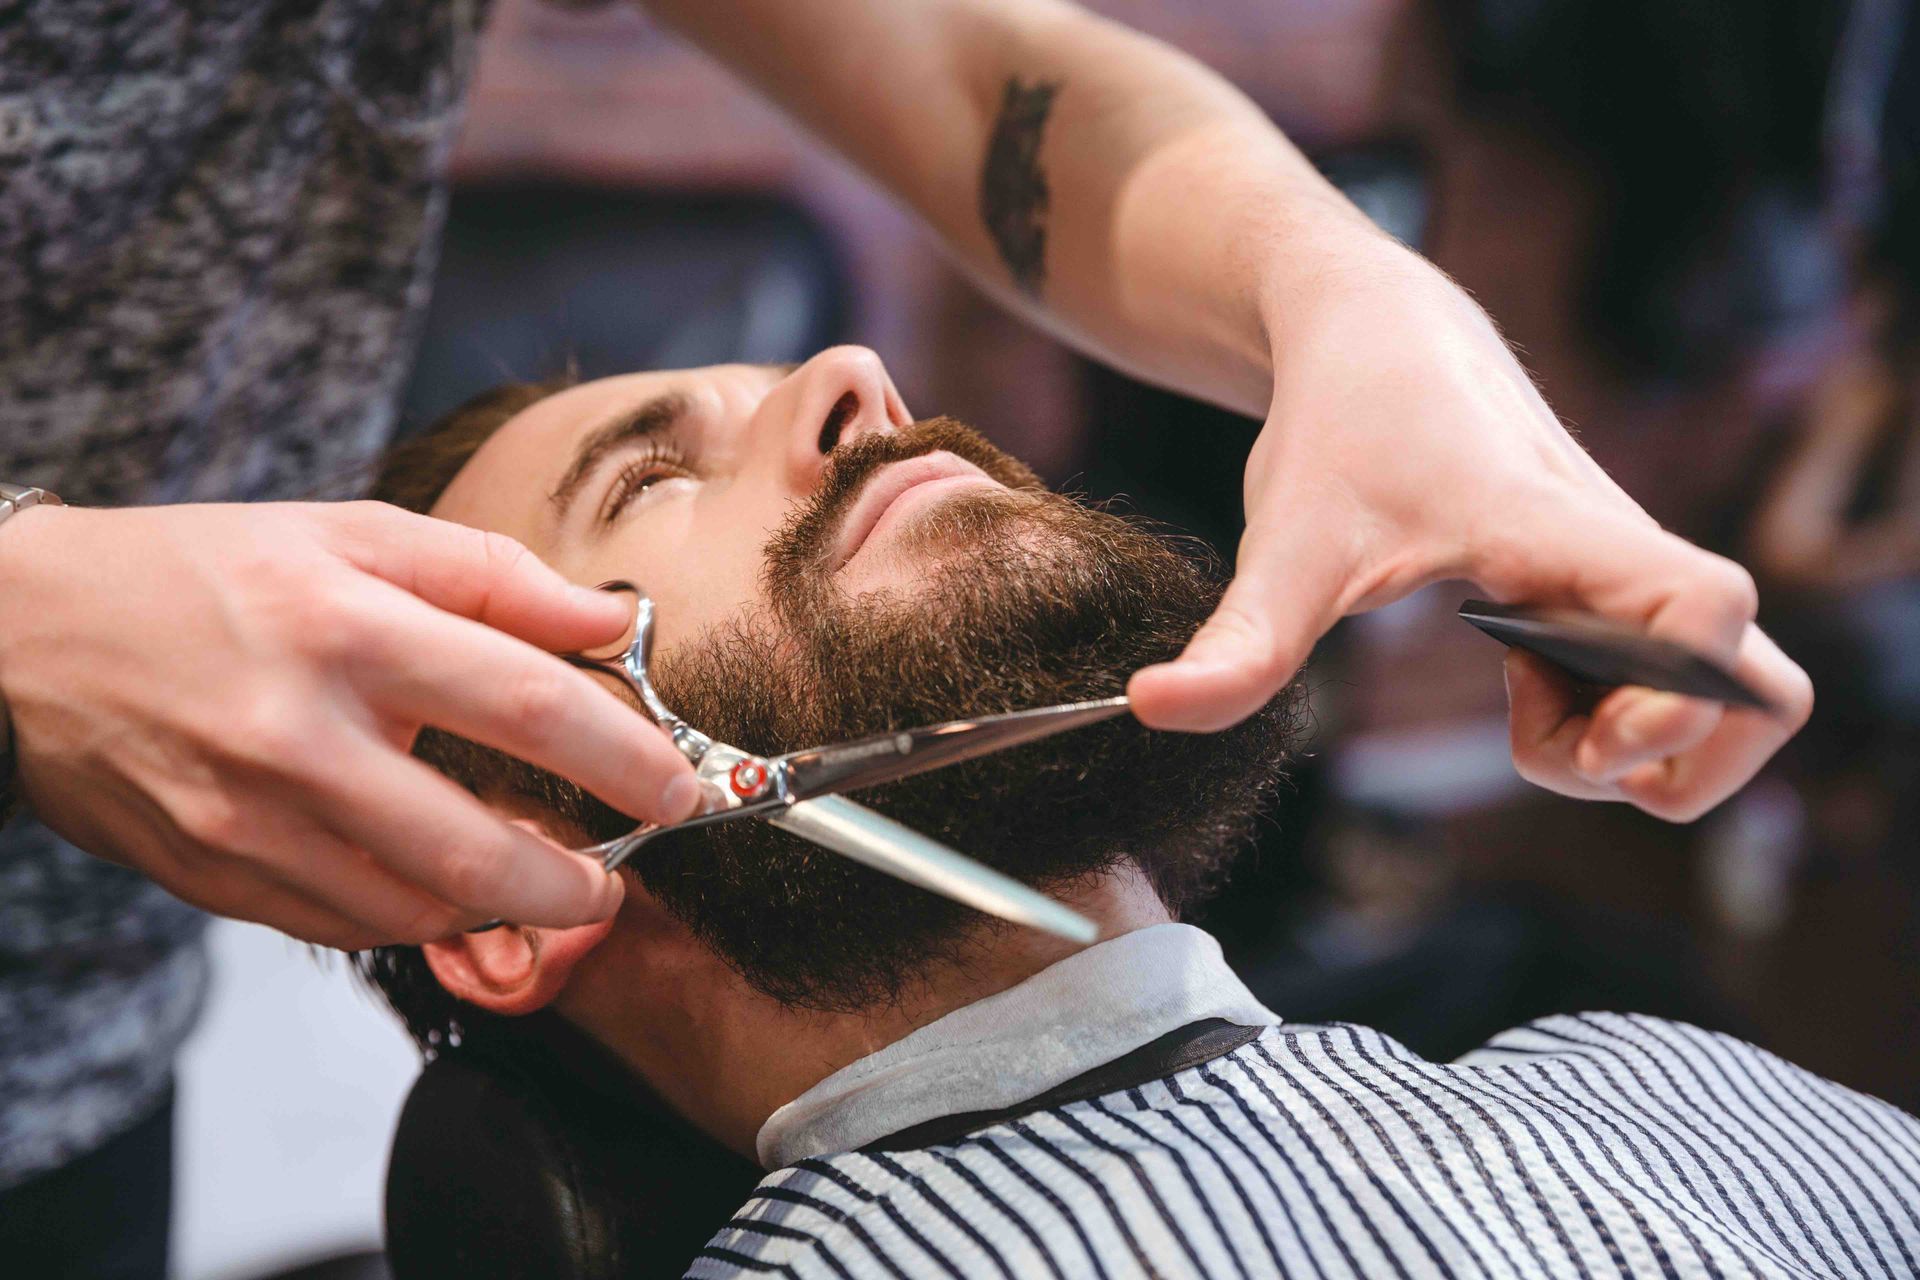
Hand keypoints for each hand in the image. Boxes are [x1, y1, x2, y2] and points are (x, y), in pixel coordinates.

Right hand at [0, 502, 699, 946]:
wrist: (26, 633)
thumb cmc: (206, 572)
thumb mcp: (350, 532)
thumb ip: (492, 576)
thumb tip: (611, 618)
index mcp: (345, 626)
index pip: (526, 705)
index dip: (625, 758)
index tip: (678, 789)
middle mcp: (296, 734)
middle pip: (478, 853)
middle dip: (576, 887)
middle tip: (616, 881)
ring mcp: (249, 821)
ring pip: (416, 911)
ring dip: (499, 911)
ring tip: (539, 880)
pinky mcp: (215, 877)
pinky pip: (346, 927)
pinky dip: (413, 916)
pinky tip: (437, 883)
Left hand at [1128, 248, 1812, 820]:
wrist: (1377, 334)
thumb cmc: (1342, 423)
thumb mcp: (1286, 543)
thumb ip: (1238, 641)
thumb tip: (1154, 712)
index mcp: (1558, 532)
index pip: (1705, 608)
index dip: (1672, 698)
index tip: (1570, 731)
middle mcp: (1621, 554)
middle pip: (1760, 688)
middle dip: (1670, 759)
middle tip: (1559, 745)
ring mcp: (1626, 575)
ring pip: (1728, 691)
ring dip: (1643, 745)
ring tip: (1532, 716)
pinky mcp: (1611, 588)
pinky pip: (1668, 679)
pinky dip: (1614, 717)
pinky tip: (1521, 688)